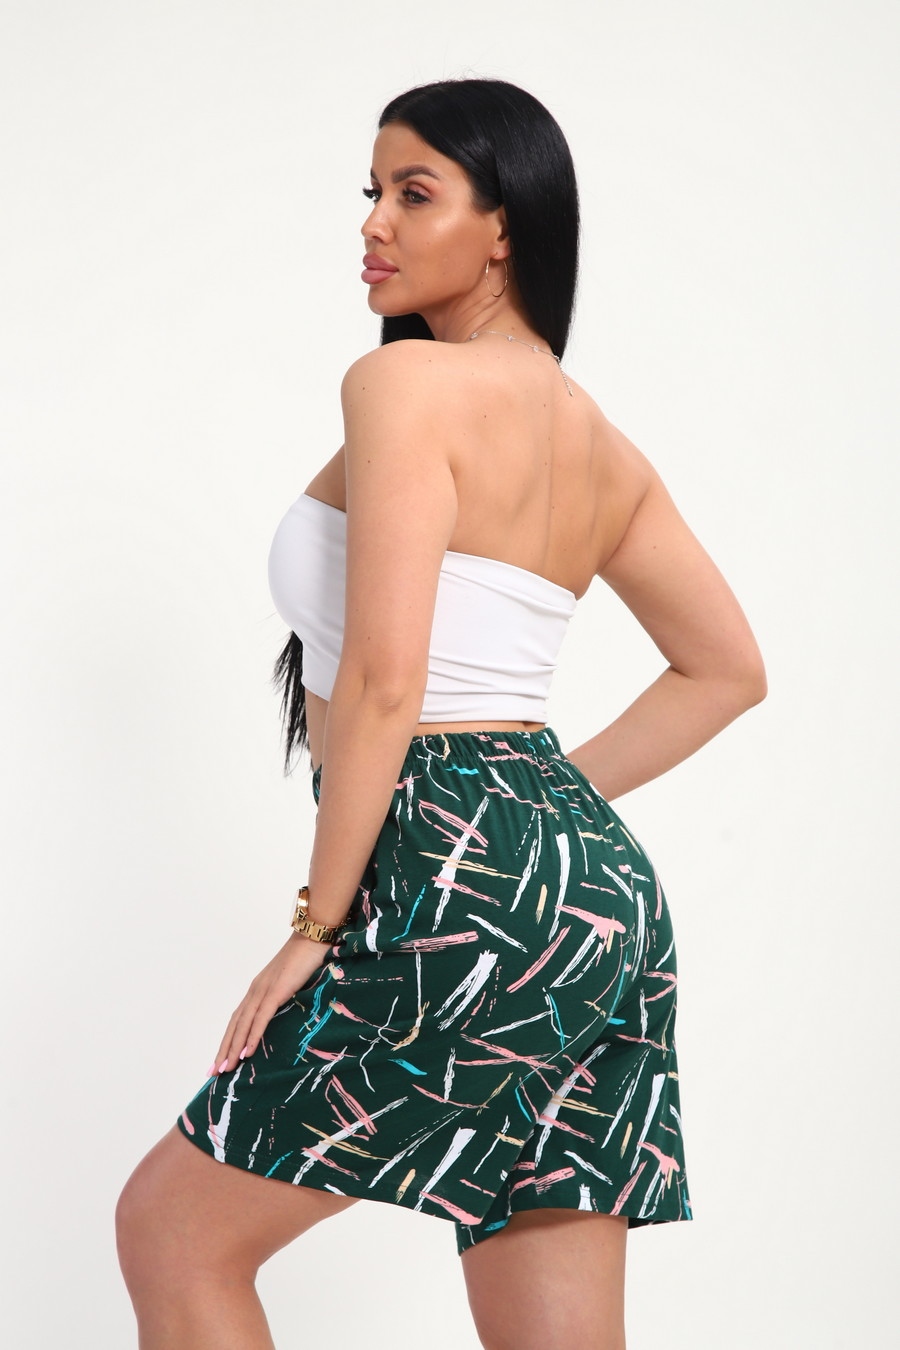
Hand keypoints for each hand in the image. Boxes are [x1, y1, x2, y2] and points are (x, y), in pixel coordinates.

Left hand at [209, 934, 330, 1074]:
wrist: (311, 937)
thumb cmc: (305, 959)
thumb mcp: (291, 983)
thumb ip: (284, 998)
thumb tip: (285, 1017)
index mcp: (258, 990)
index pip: (237, 1019)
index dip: (228, 1040)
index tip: (220, 1059)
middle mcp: (255, 991)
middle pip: (235, 1024)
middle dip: (223, 1049)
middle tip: (214, 1072)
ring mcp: (264, 991)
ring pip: (243, 1024)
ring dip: (233, 1047)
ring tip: (226, 1068)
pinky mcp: (276, 991)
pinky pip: (261, 1018)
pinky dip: (252, 1036)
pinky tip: (247, 1052)